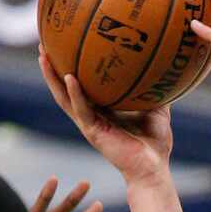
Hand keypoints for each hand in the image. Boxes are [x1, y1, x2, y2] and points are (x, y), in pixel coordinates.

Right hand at [40, 49, 174, 186]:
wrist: (153, 167)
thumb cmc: (155, 143)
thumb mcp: (158, 109)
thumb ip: (156, 91)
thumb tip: (167, 69)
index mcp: (102, 109)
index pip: (81, 84)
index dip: (70, 66)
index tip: (64, 44)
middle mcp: (91, 114)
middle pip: (64, 87)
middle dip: (52, 67)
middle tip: (43, 44)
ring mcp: (89, 123)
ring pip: (63, 97)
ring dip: (52, 77)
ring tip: (43, 56)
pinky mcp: (93, 132)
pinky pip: (81, 109)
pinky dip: (75, 93)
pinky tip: (69, 77)